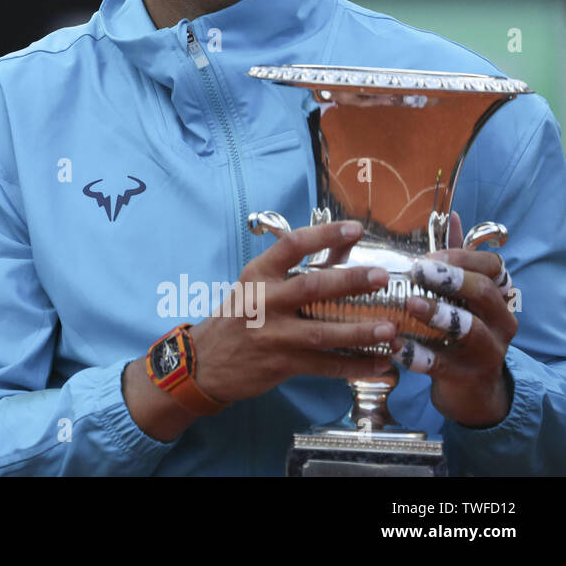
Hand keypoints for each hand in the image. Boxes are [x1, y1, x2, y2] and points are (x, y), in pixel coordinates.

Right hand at [191, 221, 396, 402]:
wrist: (205, 361)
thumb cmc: (238, 316)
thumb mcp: (258, 286)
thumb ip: (298, 268)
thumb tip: (343, 246)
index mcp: (258, 275)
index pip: (292, 245)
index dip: (325, 234)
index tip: (355, 228)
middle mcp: (263, 301)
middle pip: (312, 288)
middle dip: (351, 282)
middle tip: (382, 277)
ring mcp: (272, 335)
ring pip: (322, 332)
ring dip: (359, 331)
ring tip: (390, 328)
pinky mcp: (280, 364)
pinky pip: (324, 366)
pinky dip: (354, 366)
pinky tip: (379, 363)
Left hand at [392, 212, 516, 427]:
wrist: (471, 389)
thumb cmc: (458, 331)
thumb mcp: (461, 295)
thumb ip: (455, 259)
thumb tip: (450, 215)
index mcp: (498, 295)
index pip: (492, 267)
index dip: (461, 257)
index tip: (427, 255)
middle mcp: (501, 320)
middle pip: (485, 293)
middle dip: (451, 280)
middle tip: (417, 271)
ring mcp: (489, 350)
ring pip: (471, 329)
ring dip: (439, 314)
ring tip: (411, 303)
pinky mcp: (467, 376)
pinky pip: (443, 364)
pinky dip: (417, 354)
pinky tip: (394, 345)